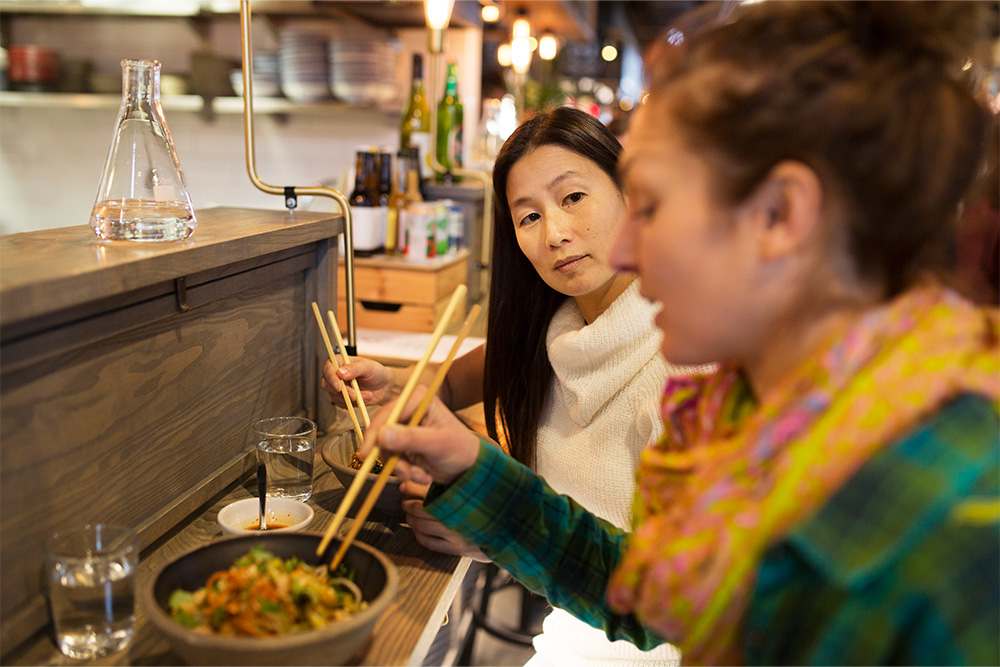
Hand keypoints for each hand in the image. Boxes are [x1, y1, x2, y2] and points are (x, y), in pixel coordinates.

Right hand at [320, 357, 394, 406]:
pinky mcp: (342, 398)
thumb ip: (354, 368)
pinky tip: (364, 399)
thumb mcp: (367, 367)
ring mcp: (338, 387)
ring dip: (351, 398)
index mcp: (340, 362)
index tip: (339, 387)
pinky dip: (353, 404)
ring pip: (334, 396)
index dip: (331, 378)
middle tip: (355, 395)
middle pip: (327, 384)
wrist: (384, 386)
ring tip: (367, 395)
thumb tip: (340, 372)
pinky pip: (342, 404)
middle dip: (342, 391)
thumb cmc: (376, 372)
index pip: (328, 368)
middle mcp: (336, 374)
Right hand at [360, 386, 480, 485]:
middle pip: (381, 430)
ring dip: (400, 467)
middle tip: (402, 472)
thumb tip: (382, 435)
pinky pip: (391, 459)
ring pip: (385, 449)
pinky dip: (404, 471)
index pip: (389, 413)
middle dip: (392, 456)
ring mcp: (405, 428)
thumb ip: (410, 438)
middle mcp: (409, 410)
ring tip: (420, 475)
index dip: (375, 433)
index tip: (367, 453)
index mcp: (419, 399)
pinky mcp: (403, 445)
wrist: (467, 467)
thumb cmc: (460, 449)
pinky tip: (422, 475)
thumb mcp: (437, 443)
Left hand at [400, 481, 489, 561]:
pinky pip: (430, 543)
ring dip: (411, 520)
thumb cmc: (486, 509)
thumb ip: (447, 486)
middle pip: (423, 510)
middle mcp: (459, 517)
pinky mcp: (457, 549)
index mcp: (462, 499)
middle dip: (409, 505)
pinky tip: (417, 530)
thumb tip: (419, 481)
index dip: (413, 490)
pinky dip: (419, 535)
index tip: (404, 487)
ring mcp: (457, 535)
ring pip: (423, 527)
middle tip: (405, 502)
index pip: (429, 493)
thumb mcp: (470, 492)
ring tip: (409, 515)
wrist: (507, 530)